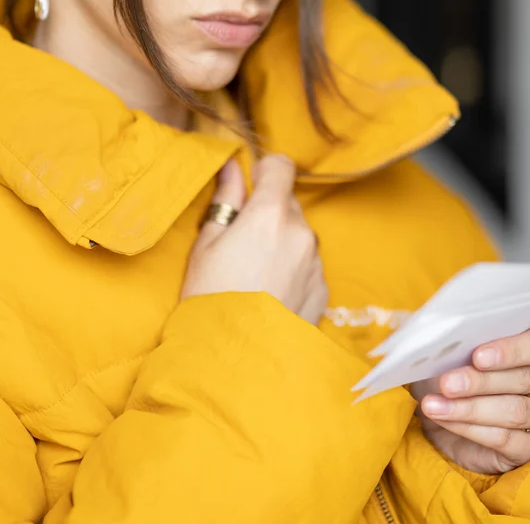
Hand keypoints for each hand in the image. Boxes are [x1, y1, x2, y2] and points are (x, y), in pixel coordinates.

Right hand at [181, 155, 328, 323]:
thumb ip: (226, 200)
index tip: (250, 185)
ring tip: (255, 275)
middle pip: (289, 203)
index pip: (281, 167)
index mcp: (270, 215)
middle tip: (242, 242)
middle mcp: (302, 233)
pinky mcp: (323, 290)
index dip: (265, 171)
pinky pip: (309, 265)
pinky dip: (293, 270)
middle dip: (269, 213)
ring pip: (300, 235)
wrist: (234, 362)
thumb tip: (231, 167)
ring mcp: (316, 263)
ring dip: (283, 242)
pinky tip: (270, 293)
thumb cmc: (210, 299)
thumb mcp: (206, 246)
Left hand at [411, 326, 529, 474]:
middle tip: (447, 383)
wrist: (451, 424)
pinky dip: (468, 428)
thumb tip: (436, 339)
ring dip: (470, 408)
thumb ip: (456, 342)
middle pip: (525, 379)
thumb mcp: (456, 354)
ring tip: (434, 405)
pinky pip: (503, 438)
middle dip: (481, 381)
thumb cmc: (460, 377)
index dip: (511, 349)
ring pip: (514, 411)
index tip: (478, 356)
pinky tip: (444, 419)